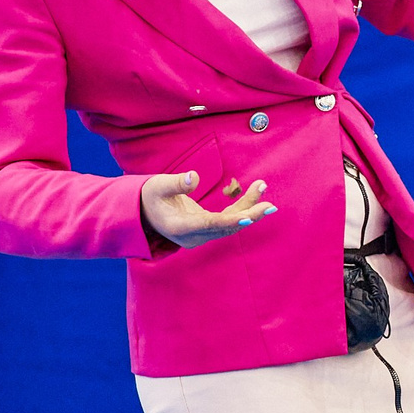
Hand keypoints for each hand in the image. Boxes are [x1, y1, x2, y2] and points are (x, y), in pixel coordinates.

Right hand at [141, 170, 272, 249]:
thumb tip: (194, 177)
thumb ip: (176, 183)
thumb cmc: (149, 197)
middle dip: (249, 215)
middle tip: (270, 205)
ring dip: (249, 209)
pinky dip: (242, 209)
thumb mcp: (157, 186)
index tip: (249, 217)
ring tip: (263, 189)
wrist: (143, 213)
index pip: (209, 225)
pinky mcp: (207, 229)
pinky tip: (256, 196)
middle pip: (226, 228)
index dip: (230, 222)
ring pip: (230, 224)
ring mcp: (201, 235)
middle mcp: (193, 236)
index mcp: (180, 227)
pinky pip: (228, 220)